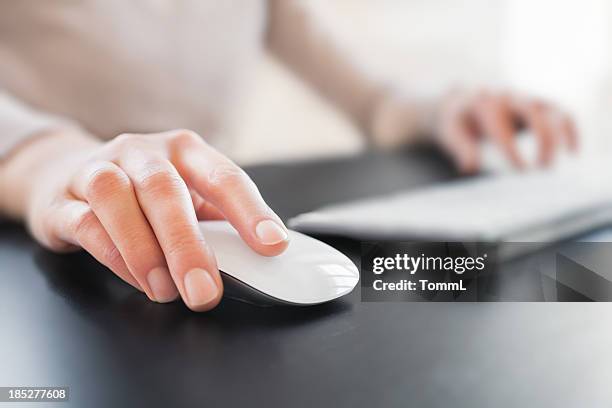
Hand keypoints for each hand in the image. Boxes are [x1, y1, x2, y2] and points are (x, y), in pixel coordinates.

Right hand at [11, 129, 288, 310]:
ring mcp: (98, 170)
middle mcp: (141, 152)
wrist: (66, 173)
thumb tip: (261, 255)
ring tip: (166, 290)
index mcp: (184, 151)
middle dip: (188, 245)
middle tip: (206, 292)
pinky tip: (137, 279)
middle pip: (165, 189)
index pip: (224, 176)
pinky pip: (84, 223)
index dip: (250, 211)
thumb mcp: (187, 196)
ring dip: (144, 250)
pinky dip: (112, 255)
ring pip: (116, 198)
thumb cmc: (143, 192)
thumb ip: (217, 221)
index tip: (273, 245)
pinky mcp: (62, 199)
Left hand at [436, 89, 577, 172]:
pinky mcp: (538, 104)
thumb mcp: (451, 133)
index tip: (522, 170)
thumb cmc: (457, 121)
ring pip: (552, 111)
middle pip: (534, 113)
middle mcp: (509, 97)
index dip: (514, 148)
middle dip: (542, 141)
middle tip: (540, 169)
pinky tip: (572, 151)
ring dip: (558, 138)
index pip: (503, 125)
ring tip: (548, 166)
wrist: (461, 101)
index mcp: (485, 103)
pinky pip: (561, 112)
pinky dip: (570, 130)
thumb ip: (462, 148)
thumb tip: (471, 166)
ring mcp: (525, 98)